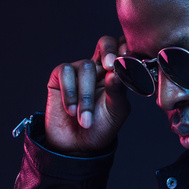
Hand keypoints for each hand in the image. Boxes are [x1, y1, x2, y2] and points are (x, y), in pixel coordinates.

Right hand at [44, 36, 129, 154]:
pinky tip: (71, 111)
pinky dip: (70, 94)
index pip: (124, 50)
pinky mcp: (60, 76)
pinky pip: (66, 73)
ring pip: (86, 67)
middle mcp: (100, 67)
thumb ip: (118, 90)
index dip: (127, 48)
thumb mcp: (116, 111)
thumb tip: (117, 72)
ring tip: (86, 119)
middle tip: (110, 66)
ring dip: (86, 97)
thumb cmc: (102, 126)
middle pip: (105, 42)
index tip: (128, 57)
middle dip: (109, 51)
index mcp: (118, 73)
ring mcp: (79, 70)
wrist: (77, 145)